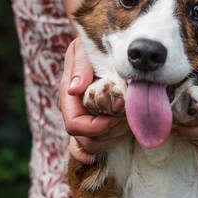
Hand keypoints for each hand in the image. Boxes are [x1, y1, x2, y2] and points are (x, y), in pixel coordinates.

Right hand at [58, 38, 129, 163]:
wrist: (95, 45)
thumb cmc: (90, 45)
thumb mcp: (83, 49)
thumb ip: (80, 66)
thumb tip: (75, 89)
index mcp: (69, 96)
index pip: (75, 124)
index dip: (95, 127)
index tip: (114, 119)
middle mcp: (74, 110)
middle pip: (84, 140)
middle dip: (108, 135)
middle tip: (128, 121)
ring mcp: (82, 117)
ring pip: (90, 145)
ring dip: (111, 140)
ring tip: (128, 125)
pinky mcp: (92, 120)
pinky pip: (85, 145)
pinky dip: (94, 152)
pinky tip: (103, 151)